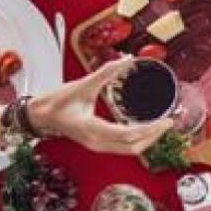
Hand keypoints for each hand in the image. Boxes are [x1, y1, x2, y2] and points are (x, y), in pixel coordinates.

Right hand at [28, 57, 173, 154]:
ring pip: (130, 150)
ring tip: (162, 125)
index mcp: (92, 130)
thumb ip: (105, 72)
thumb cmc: (56, 102)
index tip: (166, 121)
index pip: (127, 135)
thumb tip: (127, 59)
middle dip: (154, 136)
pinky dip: (139, 140)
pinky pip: (124, 148)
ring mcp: (98, 146)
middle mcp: (97, 143)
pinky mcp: (99, 145)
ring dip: (149, 140)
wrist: (40, 117)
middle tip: (170, 121)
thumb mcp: (82, 84)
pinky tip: (148, 128)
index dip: (149, 130)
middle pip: (133, 148)